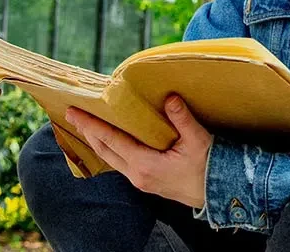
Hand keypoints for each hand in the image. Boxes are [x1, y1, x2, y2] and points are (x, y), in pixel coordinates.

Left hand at [65, 96, 212, 209]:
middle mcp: (137, 174)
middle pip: (104, 150)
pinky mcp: (145, 181)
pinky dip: (110, 149)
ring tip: (87, 126)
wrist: (216, 191)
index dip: (91, 125)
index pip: (111, 140)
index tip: (74, 113)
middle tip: (73, 115)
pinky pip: (120, 163)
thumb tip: (170, 98)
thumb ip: (182, 119)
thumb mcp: (197, 140)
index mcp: (145, 164)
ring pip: (110, 159)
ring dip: (97, 141)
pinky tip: (111, 140)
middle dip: (88, 132)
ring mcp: (139, 180)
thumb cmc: (207, 166)